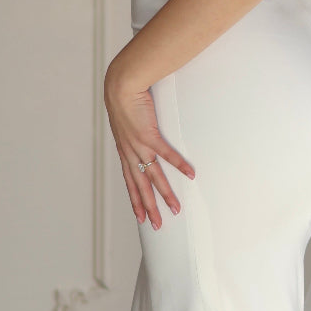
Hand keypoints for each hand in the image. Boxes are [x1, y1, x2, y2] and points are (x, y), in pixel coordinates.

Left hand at [104, 62, 195, 228]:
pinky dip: (178, 165)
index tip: (141, 217)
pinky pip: (166, 154)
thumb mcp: (126, 120)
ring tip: (176, 208)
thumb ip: (135, 130)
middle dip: (149, 207)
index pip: (130, 182)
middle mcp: (130, 152)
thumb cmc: (124, 99)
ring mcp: (139, 145)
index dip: (135, 201)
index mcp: (125, 151)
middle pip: (141, 186)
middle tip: (158, 225)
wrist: (120, 85)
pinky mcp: (149, 135)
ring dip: (165, 194)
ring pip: (153, 176)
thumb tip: (144, 133)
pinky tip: (190, 175)